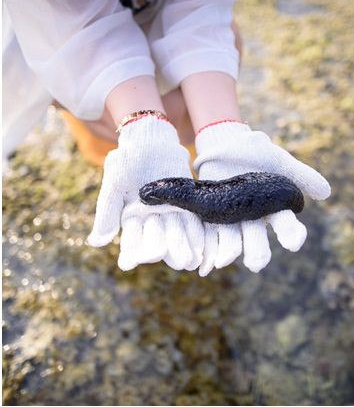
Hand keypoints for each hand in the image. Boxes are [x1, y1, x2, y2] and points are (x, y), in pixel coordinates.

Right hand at [88, 116, 204, 271]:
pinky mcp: (185, 202)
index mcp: (131, 218)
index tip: (131, 264)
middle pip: (158, 238)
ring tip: (192, 260)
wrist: (149, 141)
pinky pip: (191, 218)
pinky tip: (204, 242)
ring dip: (185, 245)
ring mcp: (168, 211)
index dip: (133, 251)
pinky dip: (196, 230)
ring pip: (177, 231)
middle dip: (167, 251)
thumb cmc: (126, 161)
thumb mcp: (114, 184)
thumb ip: (107, 212)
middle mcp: (150, 219)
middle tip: (179, 264)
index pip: (132, 239)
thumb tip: (97, 242)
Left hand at [192, 122, 330, 274]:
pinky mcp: (209, 214)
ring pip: (232, 240)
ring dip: (229, 250)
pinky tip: (205, 258)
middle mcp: (254, 219)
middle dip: (257, 251)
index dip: (291, 234)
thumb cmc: (259, 154)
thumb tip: (326, 192)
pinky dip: (206, 246)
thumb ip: (302, 175)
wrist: (227, 145)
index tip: (294, 243)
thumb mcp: (280, 161)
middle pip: (257, 239)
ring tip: (226, 259)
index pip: (286, 225)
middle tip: (257, 263)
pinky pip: (207, 233)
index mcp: (275, 208)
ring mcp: (231, 218)